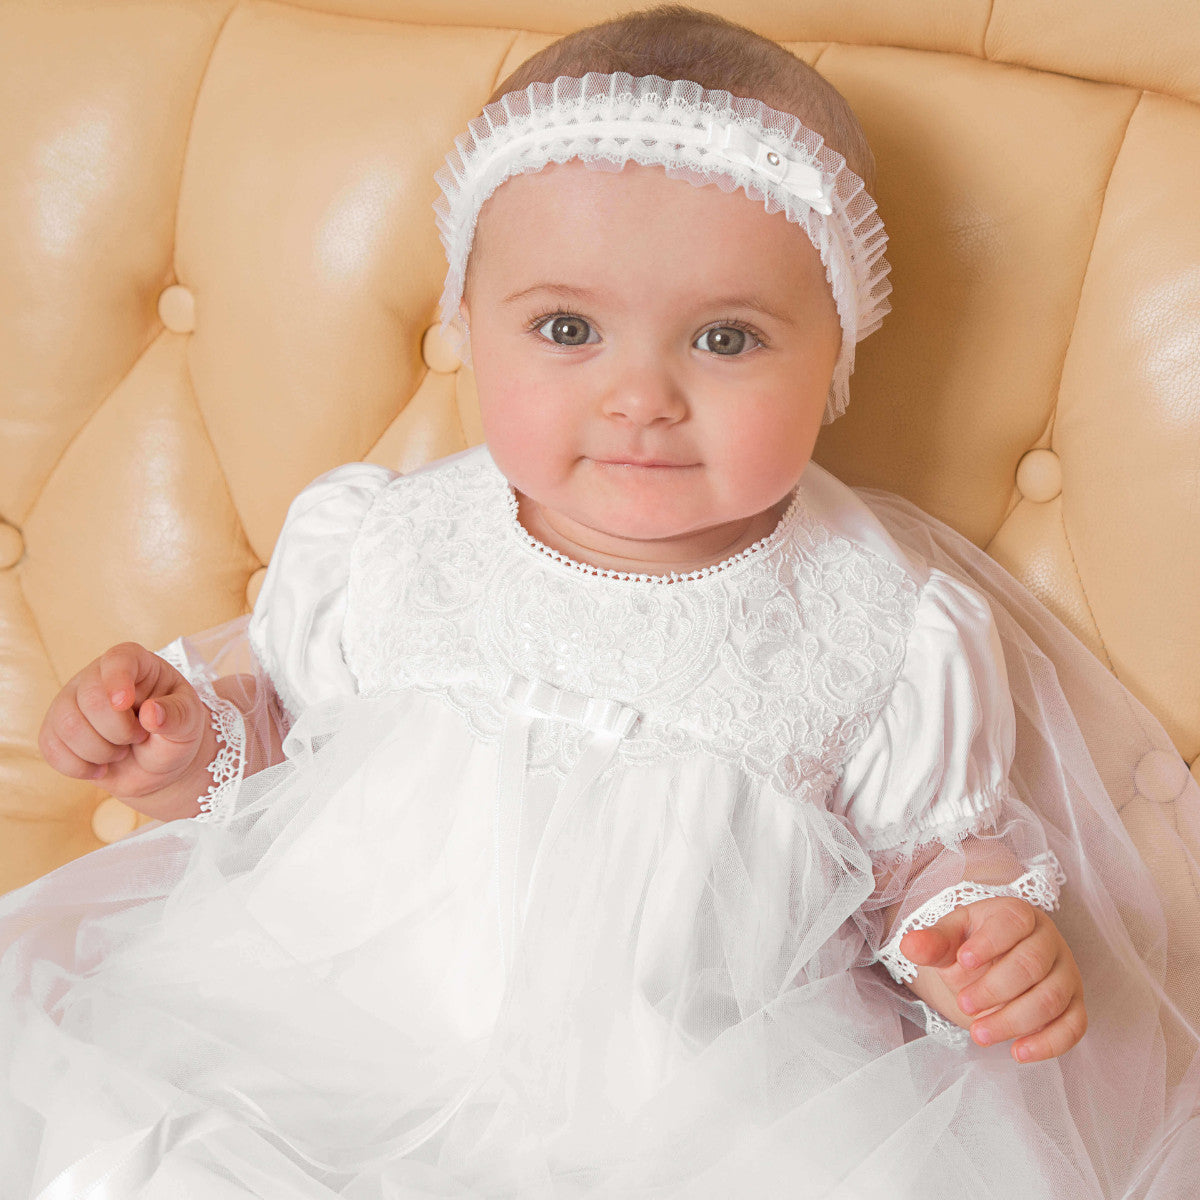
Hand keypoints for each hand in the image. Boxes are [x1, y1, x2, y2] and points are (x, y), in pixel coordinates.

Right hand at [39, 642, 214, 806]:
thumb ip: (177, 716)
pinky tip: (100, 767)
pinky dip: (79, 767)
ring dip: (100, 751)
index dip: (118, 680)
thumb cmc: (174, 734)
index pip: (119, 660)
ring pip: (67, 725)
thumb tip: (152, 713)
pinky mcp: (55, 729)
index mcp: (137, 663)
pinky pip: (51, 748)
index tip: (125, 703)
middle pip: (91, 700)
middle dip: (119, 731)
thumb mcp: (188, 724)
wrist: (157, 765)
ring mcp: (72, 701)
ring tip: (121, 750)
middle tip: (139, 738)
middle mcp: (98, 676)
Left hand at [900, 896, 1086, 1062]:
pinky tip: (1017, 1052)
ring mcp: (1066, 973)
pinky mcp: (1075, 1005)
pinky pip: (1074, 1026)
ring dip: (1014, 1021)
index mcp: (1018, 914)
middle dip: (995, 990)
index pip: (1012, 923)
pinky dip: (1048, 1043)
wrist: (995, 964)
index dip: (989, 943)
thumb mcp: (950, 939)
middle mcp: (1049, 941)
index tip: (962, 962)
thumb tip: (909, 945)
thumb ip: (933, 942)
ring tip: (978, 1034)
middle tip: (963, 1005)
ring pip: (1051, 999)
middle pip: (1032, 965)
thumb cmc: (971, 947)